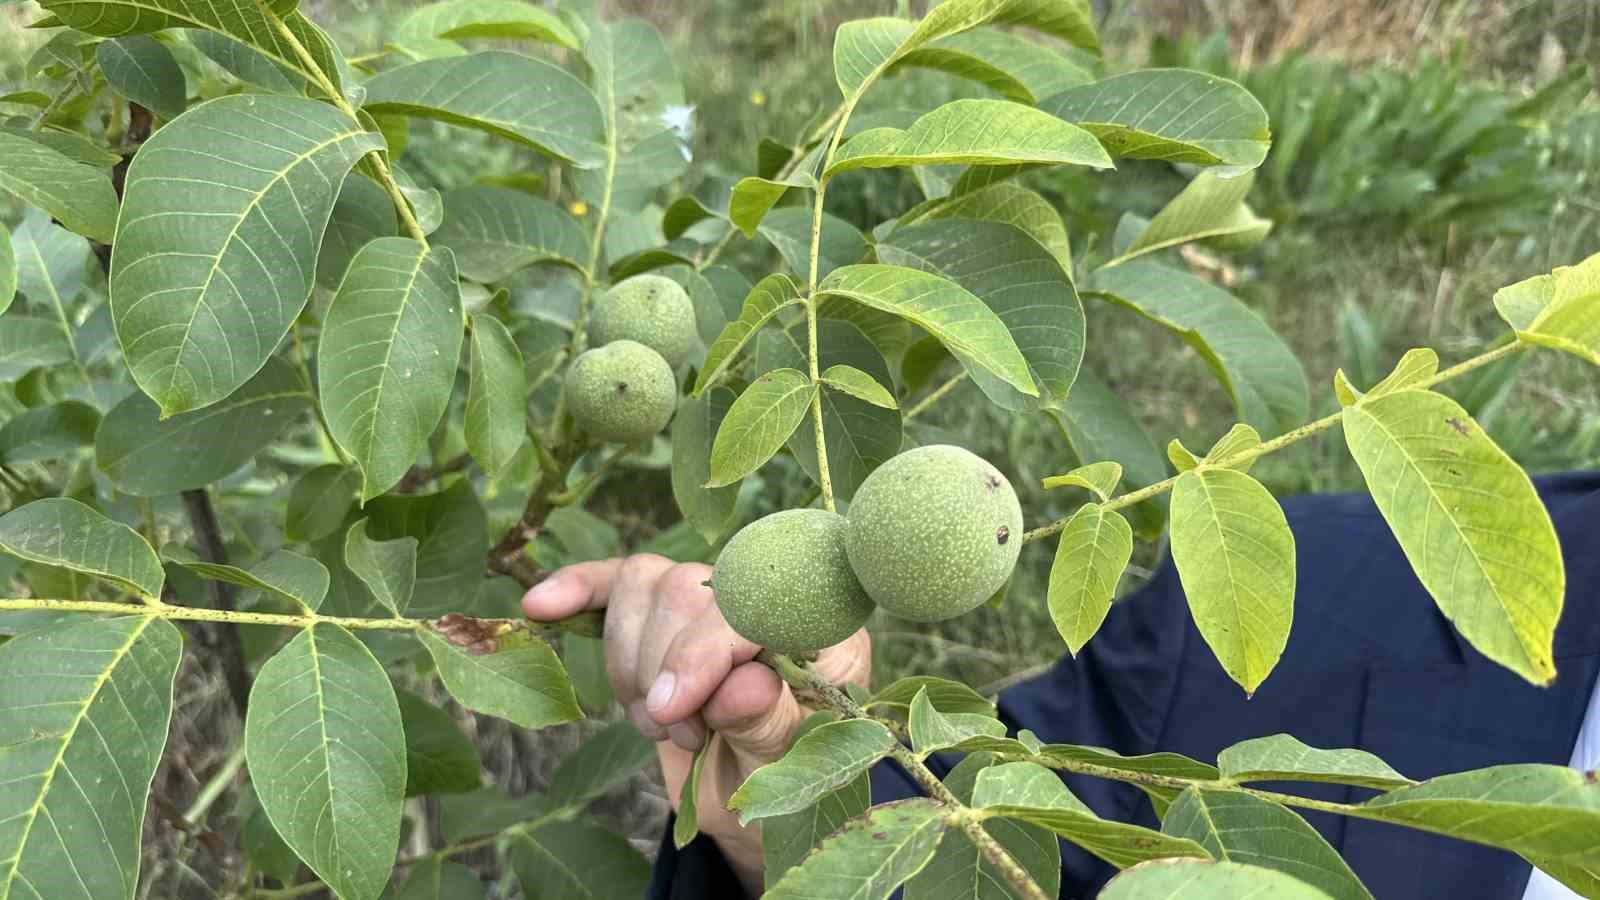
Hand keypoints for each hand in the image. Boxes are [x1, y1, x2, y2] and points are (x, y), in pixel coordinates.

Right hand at [521, 554, 871, 892]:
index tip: (672, 711)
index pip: (744, 607)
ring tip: (664, 724)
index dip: (699, 655)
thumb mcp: (786, 762)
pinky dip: (576, 592)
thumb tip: (741, 686)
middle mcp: (758, 591)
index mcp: (812, 621)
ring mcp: (704, 593)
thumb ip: (769, 721)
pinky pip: (612, 582)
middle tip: (684, 736)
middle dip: (663, 671)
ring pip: (640, 585)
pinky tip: (540, 606)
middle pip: (683, 589)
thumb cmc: (780, 774)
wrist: (749, 792)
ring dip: (630, 664)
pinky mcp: (654, 610)